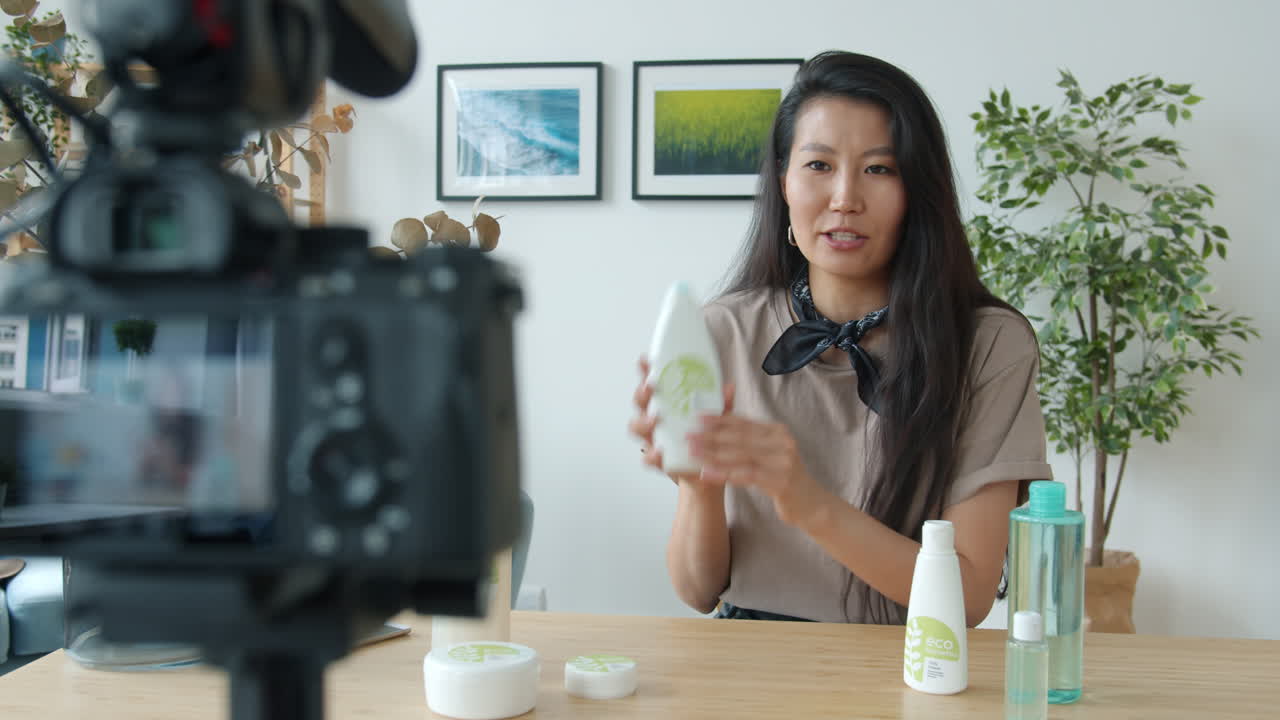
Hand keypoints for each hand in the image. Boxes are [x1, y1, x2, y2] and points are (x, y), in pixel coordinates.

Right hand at [628, 355, 734, 482]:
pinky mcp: (657, 460)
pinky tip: (659, 452)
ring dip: (642, 422)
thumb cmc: (707, 439)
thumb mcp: (718, 419)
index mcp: (668, 404)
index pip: (654, 383)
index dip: (646, 371)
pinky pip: (647, 457)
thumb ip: (722, 404)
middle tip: (650, 388)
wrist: (706, 471)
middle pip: (640, 402)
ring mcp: (654, 439)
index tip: (645, 360)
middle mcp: (656, 419)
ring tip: (654, 421)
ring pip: (636, 427)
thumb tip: (728, 387)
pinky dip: (652, 455)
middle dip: (641, 393)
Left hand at [687, 415, 832, 527]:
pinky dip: (724, 474)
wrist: (811, 504)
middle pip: (740, 438)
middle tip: (689, 436)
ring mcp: (783, 462)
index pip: (744, 422)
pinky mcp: (781, 482)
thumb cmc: (785, 478)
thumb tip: (721, 429)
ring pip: (741, 456)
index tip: (698, 418)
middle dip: (711, 436)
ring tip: (693, 453)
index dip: (720, 420)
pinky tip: (707, 473)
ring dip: (714, 454)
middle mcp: (783, 443)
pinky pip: (746, 476)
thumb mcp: (771, 454)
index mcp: (778, 432)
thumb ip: (752, 442)